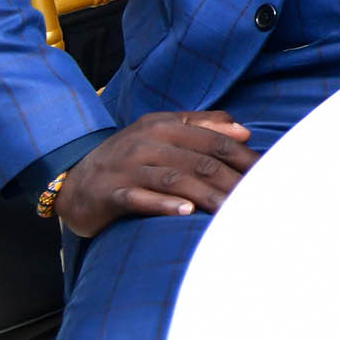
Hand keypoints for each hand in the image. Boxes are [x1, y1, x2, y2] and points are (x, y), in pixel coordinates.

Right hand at [55, 111, 257, 237]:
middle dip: (233, 180)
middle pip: (200, 162)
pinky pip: (140, 199)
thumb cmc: (128, 156)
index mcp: (164, 126)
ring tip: (232, 209)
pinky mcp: (109, 193)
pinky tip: (186, 213)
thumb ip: (202, 126)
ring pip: (176, 180)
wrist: (70, 177)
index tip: (269, 174)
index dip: (243, 158)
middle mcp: (147, 143)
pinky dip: (163, 204)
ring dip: (208, 196)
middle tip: (258, 199)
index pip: (214, 141)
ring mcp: (127, 168)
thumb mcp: (161, 131)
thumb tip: (243, 132)